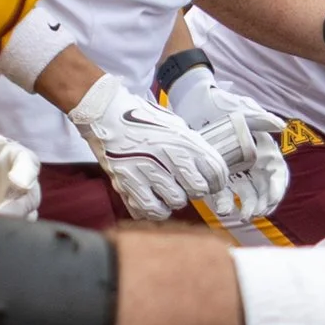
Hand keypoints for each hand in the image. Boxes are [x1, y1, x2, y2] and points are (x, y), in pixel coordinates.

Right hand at [66, 75, 230, 221]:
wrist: (107, 115)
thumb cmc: (143, 121)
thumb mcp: (176, 127)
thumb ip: (194, 149)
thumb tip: (211, 172)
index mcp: (182, 140)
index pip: (215, 171)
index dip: (218, 182)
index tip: (212, 184)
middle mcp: (166, 156)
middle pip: (197, 190)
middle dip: (194, 189)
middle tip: (184, 183)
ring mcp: (146, 171)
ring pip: (175, 202)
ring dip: (174, 199)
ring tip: (167, 191)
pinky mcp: (127, 183)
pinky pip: (149, 209)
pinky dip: (155, 209)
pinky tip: (153, 199)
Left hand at [161, 58, 289, 227]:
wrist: (192, 102)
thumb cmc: (221, 104)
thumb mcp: (241, 108)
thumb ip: (260, 118)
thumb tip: (280, 126)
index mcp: (262, 149)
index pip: (276, 174)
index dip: (276, 188)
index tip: (272, 199)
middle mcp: (250, 164)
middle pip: (263, 189)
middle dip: (262, 204)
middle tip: (255, 213)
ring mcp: (233, 171)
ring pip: (245, 195)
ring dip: (247, 208)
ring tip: (242, 215)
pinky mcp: (214, 175)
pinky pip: (222, 194)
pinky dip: (225, 203)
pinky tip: (223, 209)